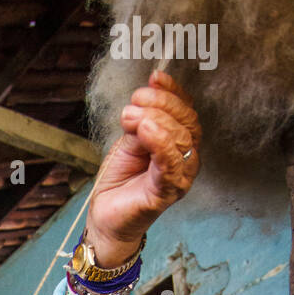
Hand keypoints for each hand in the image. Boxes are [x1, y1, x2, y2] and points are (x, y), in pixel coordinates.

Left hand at [84, 69, 201, 267]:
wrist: (106, 217)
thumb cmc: (120, 181)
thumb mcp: (128, 141)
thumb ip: (141, 121)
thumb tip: (145, 96)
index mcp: (179, 144)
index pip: (186, 111)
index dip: (173, 92)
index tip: (155, 77)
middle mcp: (186, 160)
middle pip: (187, 123)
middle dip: (161, 104)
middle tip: (135, 101)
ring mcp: (180, 178)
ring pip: (181, 140)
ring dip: (155, 120)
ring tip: (130, 116)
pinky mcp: (167, 193)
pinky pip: (170, 164)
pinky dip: (159, 143)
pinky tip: (144, 130)